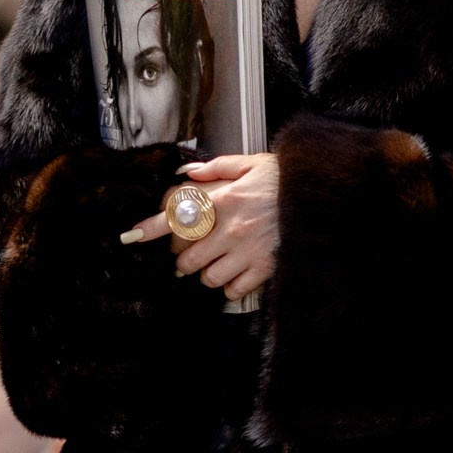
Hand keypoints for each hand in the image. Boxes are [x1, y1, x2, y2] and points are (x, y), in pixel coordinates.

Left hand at [120, 153, 278, 298]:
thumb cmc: (287, 180)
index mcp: (222, 201)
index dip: (148, 229)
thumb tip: (190, 174)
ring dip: (208, 274)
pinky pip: (235, 290)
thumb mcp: (252, 163)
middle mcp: (228, 229)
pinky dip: (232, 287)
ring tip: (217, 266)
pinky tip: (238, 277)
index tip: (130, 236)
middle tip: (192, 255)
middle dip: (185, 260)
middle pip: (187, 258)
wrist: (322, 197)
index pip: (174, 217)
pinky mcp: (264, 267)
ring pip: (208, 277)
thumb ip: (218, 167)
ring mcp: (246, 251)